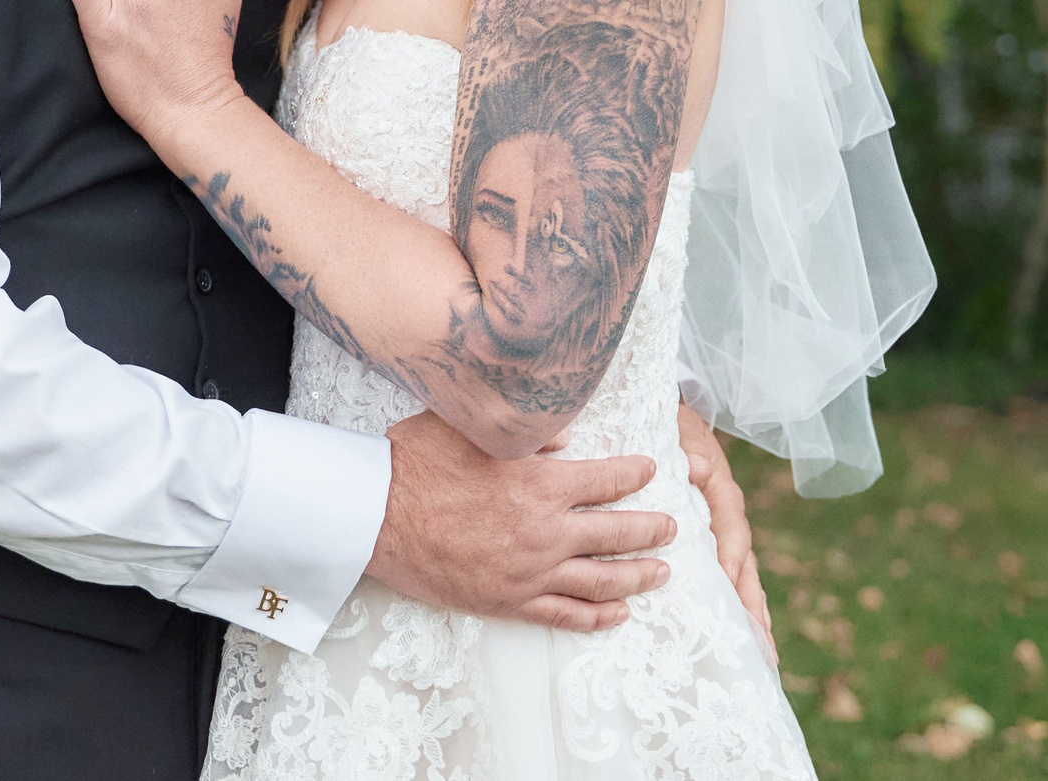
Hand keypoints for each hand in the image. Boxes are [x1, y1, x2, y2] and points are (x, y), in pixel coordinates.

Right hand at [368, 411, 677, 632]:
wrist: (375, 516)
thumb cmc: (417, 462)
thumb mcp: (473, 429)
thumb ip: (528, 435)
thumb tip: (565, 439)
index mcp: (540, 483)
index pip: (607, 480)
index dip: (634, 474)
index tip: (650, 470)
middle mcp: (544, 531)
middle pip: (617, 533)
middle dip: (651, 530)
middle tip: (672, 527)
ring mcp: (529, 572)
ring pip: (601, 580)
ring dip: (638, 576)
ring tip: (661, 572)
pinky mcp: (508, 602)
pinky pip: (565, 615)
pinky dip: (597, 617)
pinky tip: (618, 614)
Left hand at [678, 400, 774, 662]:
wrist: (676, 413)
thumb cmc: (675, 425)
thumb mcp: (681, 432)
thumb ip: (690, 450)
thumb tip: (699, 467)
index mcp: (723, 497)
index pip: (732, 539)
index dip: (732, 568)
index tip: (732, 600)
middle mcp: (730, 518)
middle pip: (746, 569)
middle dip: (754, 610)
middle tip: (764, 652)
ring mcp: (725, 530)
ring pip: (742, 577)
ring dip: (752, 613)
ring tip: (764, 655)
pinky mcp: (715, 537)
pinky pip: (729, 573)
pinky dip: (736, 601)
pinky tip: (744, 632)